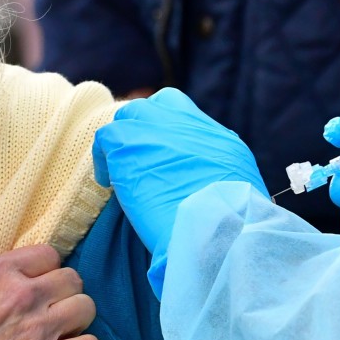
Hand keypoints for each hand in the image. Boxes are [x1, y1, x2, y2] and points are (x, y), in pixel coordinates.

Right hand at [0, 245, 99, 339]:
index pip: (47, 254)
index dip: (45, 270)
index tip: (39, 282)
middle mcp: (21, 293)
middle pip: (72, 278)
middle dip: (64, 292)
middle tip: (53, 307)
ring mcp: (37, 328)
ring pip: (85, 308)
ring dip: (77, 319)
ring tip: (63, 331)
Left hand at [92, 88, 266, 296]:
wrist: (213, 230)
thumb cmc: (230, 226)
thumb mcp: (237, 191)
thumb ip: (217, 173)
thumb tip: (201, 180)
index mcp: (217, 138)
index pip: (183, 112)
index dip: (166, 127)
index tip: (161, 151)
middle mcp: (187, 126)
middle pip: (155, 108)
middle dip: (143, 131)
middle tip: (138, 162)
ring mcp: (156, 130)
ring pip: (129, 117)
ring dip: (123, 143)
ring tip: (121, 172)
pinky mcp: (127, 145)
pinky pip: (105, 137)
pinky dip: (102, 157)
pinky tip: (107, 182)